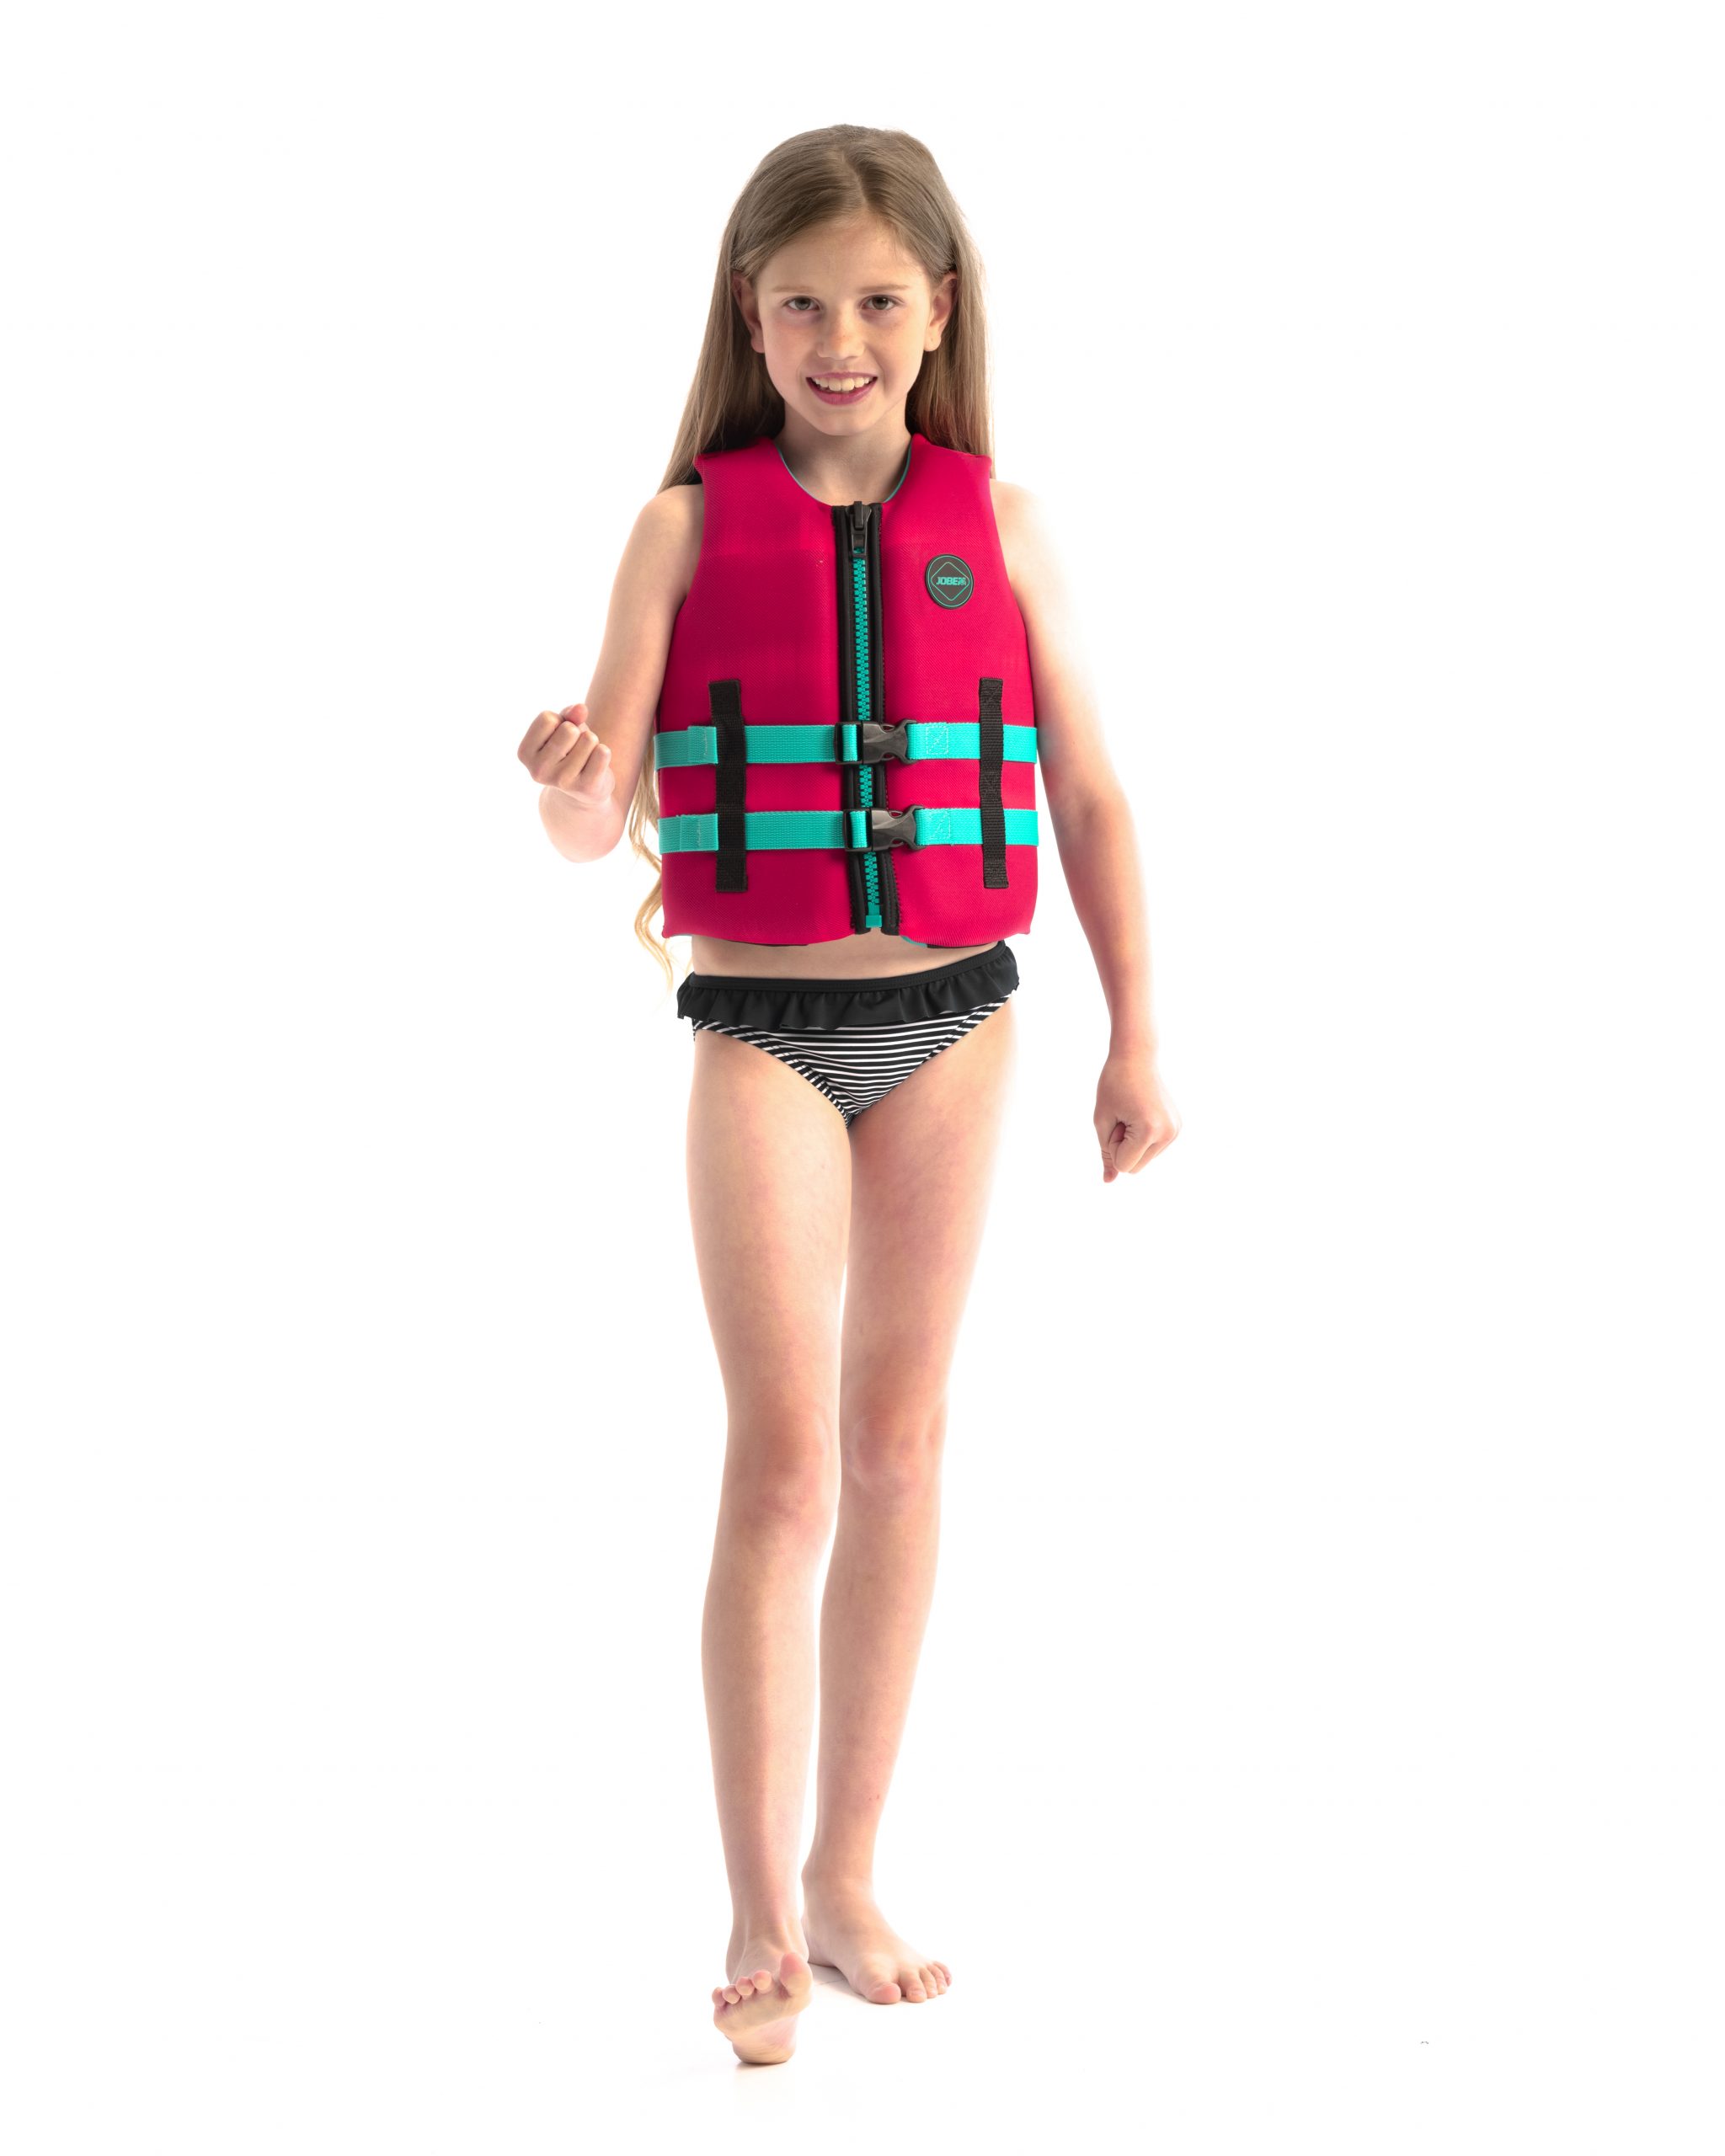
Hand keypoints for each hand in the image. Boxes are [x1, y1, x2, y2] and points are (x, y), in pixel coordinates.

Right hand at [518, 702, 613, 807]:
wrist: (583, 789)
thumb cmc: (570, 750)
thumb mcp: (564, 728)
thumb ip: (569, 714)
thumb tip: (581, 708)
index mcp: (525, 753)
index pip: (547, 718)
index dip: (559, 722)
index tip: (558, 737)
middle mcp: (538, 771)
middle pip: (569, 729)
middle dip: (577, 732)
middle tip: (575, 749)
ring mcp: (561, 781)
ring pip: (588, 739)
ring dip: (591, 743)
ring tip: (584, 758)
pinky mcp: (585, 787)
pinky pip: (602, 753)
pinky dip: (604, 752)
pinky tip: (595, 765)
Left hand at [1094, 1050, 1179, 1180]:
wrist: (1136, 1056)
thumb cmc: (1113, 1085)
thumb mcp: (1103, 1120)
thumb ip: (1106, 1154)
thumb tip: (1109, 1181)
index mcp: (1150, 1131)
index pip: (1123, 1166)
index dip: (1112, 1145)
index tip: (1116, 1119)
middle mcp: (1168, 1133)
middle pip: (1135, 1168)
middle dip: (1122, 1147)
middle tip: (1123, 1117)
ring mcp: (1176, 1131)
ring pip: (1144, 1160)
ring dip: (1132, 1143)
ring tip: (1132, 1113)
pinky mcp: (1177, 1127)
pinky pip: (1152, 1149)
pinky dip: (1142, 1138)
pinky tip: (1142, 1113)